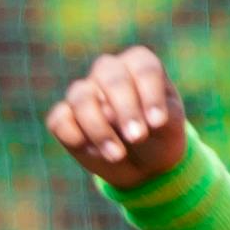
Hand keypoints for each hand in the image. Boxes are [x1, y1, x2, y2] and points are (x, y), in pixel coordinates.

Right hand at [45, 42, 212, 195]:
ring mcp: (83, 93)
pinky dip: (75, 138)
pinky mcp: (64, 118)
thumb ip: (151, 114)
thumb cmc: (159, 135)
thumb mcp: (169, 126)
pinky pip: (60, 121)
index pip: (142, 67)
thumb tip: (108, 114)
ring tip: (118, 155)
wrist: (145, 164)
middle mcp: (108, 72)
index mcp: (138, 65)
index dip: (149, 93)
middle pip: (110, 76)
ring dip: (99, 128)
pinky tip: (95, 153)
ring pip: (81, 97)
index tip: (158, 123)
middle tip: (138, 137)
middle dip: (125, 108)